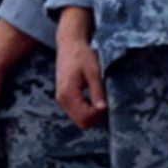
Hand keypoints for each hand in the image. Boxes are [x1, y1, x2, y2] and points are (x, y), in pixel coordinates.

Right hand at [55, 8, 106, 128]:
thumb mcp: (93, 72)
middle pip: (81, 122)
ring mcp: (60, 99)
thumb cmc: (81, 55)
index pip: (84, 118)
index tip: (107, 104)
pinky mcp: (63, 97)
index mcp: (68, 92)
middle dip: (95, 118)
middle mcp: (61, 99)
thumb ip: (97, 92)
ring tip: (100, 100)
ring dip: (91, 115)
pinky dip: (86, 111)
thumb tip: (103, 109)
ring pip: (78, 119)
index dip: (99, 115)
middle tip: (106, 104)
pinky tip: (93, 99)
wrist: (69, 44)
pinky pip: (75, 112)